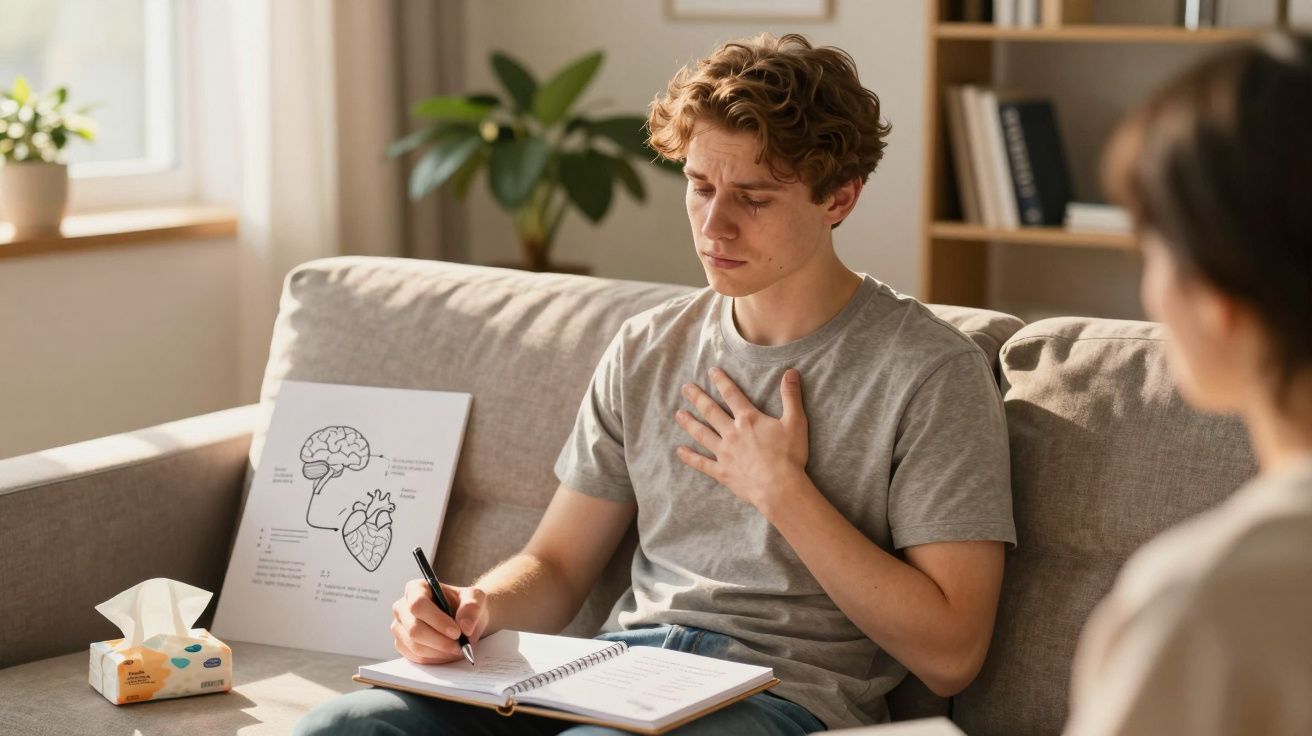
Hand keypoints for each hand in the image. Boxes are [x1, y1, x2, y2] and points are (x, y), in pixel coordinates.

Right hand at [391, 579, 489, 663]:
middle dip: (441, 641)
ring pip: (415, 646)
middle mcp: (402, 607)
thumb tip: (465, 626)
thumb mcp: (476, 598)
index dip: (437, 620)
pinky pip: (415, 657)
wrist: (463, 620)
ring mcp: (399, 628)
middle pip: (415, 629)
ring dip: (440, 652)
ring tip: (457, 648)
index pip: (418, 605)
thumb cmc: (466, 606)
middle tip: (460, 646)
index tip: (457, 632)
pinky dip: (435, 659)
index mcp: (416, 589)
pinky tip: (447, 653)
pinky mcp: (402, 645)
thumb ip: (472, 607)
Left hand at [674, 366, 808, 510]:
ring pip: (702, 434)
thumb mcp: (796, 422)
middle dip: (698, 397)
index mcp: (748, 420)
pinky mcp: (722, 472)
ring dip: (689, 423)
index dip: (721, 381)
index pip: (732, 395)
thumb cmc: (789, 455)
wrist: (779, 487)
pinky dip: (690, 457)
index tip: (711, 371)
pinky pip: (701, 463)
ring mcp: (724, 453)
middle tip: (685, 388)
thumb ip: (791, 396)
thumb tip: (791, 372)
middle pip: (711, 411)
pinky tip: (679, 451)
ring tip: (678, 414)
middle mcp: (732, 433)